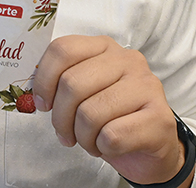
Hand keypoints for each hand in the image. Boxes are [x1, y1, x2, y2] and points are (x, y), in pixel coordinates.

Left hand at [32, 35, 190, 185]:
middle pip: (72, 83)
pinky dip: (102, 147)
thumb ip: (63, 82)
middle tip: (65, 133)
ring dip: (82, 137)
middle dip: (61, 117)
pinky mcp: (159, 117)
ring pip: (90, 113)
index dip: (44, 80)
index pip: (63, 49)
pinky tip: (108, 146)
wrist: (152, 147)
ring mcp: (147, 86)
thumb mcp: (86, 92)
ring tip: (90, 141)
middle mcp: (128, 60)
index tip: (42, 103)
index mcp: (105, 47)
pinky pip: (111, 136)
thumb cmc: (113, 118)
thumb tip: (37, 95)